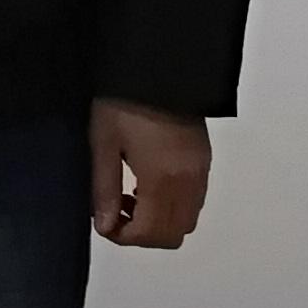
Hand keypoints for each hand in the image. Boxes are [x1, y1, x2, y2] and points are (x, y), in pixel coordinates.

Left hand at [90, 98, 210, 249]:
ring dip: (159, 221)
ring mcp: (201, 173)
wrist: (159, 69)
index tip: (103, 222)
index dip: (124, 237)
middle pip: (174, 234)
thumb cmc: (123, 105)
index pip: (151, 233)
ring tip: (130, 195)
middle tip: (116, 209)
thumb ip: (104, 188)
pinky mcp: (204, 161)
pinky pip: (194, 202)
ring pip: (187, 221)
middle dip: (142, 234)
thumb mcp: (103, 144)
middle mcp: (189, 184)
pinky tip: (148, 184)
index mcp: (163, 181)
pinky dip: (172, 207)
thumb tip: (105, 226)